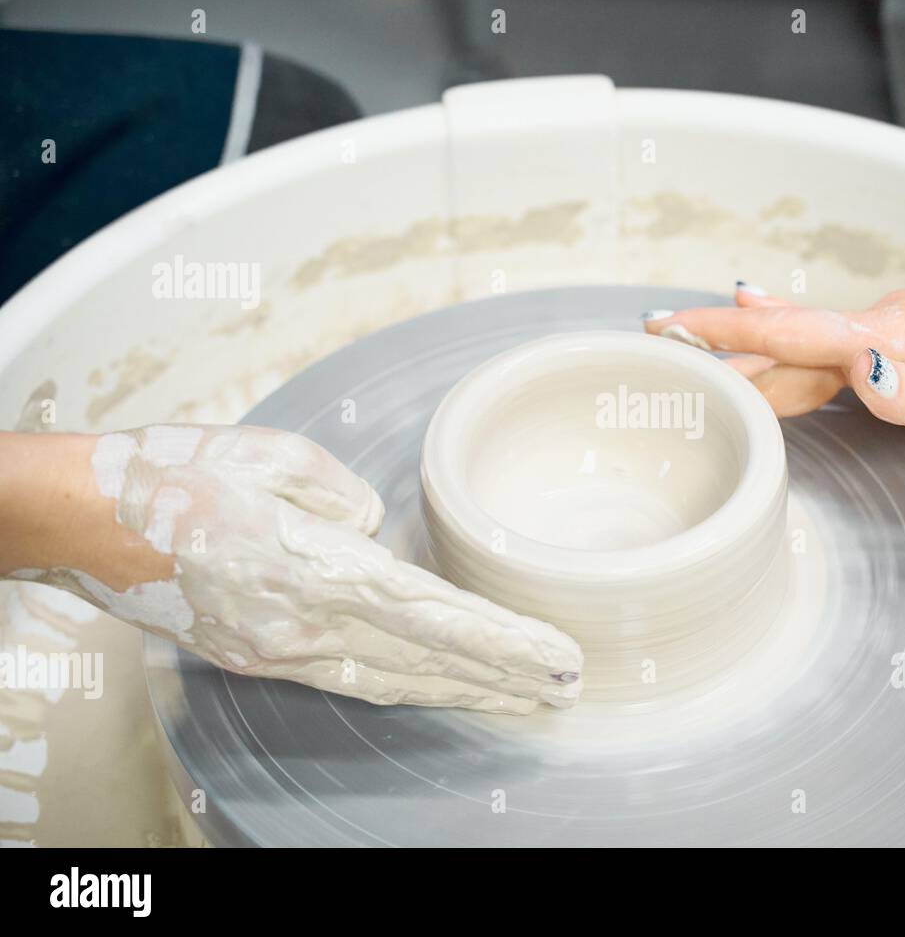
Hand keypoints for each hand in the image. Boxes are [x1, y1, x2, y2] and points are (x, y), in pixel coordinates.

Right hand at [0, 426, 582, 713]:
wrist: (88, 520)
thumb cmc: (179, 474)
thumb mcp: (274, 456)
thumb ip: (342, 497)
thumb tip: (374, 533)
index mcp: (311, 565)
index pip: (431, 614)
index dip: (499, 639)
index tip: (553, 654)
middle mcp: (301, 623)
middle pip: (424, 659)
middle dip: (500, 677)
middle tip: (564, 689)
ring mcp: (277, 650)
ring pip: (392, 680)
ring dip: (463, 692)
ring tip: (522, 700)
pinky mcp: (259, 657)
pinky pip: (350, 679)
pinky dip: (407, 687)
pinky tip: (442, 689)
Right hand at [644, 283, 904, 452]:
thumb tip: (854, 374)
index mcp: (897, 339)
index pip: (793, 336)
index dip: (725, 337)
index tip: (662, 330)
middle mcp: (889, 325)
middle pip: (786, 343)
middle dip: (717, 349)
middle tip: (651, 353)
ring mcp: (901, 329)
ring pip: (807, 348)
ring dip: (749, 355)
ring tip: (694, 362)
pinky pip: (834, 351)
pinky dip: (792, 358)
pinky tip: (780, 358)